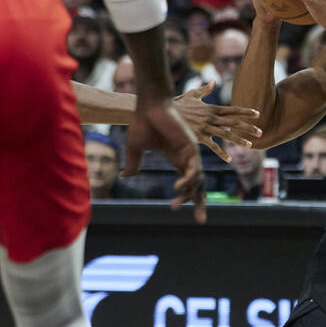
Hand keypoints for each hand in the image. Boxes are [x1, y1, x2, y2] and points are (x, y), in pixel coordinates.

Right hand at [125, 101, 206, 222]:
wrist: (148, 105)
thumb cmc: (143, 123)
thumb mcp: (135, 148)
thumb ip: (134, 163)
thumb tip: (125, 176)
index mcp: (176, 159)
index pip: (188, 183)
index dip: (188, 198)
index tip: (182, 211)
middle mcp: (186, 158)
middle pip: (198, 185)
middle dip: (199, 203)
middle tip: (200, 221)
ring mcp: (190, 152)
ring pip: (197, 179)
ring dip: (188, 193)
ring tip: (176, 204)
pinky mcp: (191, 146)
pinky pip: (193, 167)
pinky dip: (188, 178)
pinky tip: (179, 187)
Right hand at [171, 81, 262, 161]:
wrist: (162, 112)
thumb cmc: (177, 104)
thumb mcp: (192, 95)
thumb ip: (205, 89)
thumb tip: (213, 81)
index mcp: (212, 108)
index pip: (233, 110)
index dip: (246, 112)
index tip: (258, 114)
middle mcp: (211, 118)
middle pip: (234, 123)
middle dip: (248, 127)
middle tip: (260, 132)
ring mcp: (206, 128)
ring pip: (226, 134)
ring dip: (239, 140)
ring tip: (250, 145)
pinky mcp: (199, 137)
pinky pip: (212, 146)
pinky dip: (221, 153)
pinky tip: (230, 159)